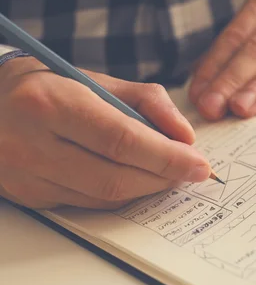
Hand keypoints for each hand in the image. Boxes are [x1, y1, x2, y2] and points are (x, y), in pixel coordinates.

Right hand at [0, 57, 210, 209]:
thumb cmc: (50, 87)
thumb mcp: (96, 79)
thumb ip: (148, 102)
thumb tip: (186, 137)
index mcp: (51, 102)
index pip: (121, 140)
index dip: (167, 157)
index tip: (200, 164)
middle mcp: (32, 143)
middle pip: (115, 177)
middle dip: (163, 177)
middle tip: (190, 171)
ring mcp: (26, 176)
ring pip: (104, 198)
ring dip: (145, 189)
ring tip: (167, 173)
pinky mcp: (30, 197)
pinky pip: (89, 205)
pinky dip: (120, 195)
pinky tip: (135, 179)